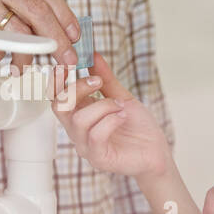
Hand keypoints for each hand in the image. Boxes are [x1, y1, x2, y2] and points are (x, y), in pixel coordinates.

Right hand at [50, 51, 171, 179]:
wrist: (157, 151)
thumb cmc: (138, 128)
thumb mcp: (121, 97)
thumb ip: (106, 79)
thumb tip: (94, 55)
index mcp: (79, 114)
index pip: (56, 97)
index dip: (57, 80)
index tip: (71, 63)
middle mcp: (78, 131)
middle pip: (59, 106)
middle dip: (77, 88)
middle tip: (98, 81)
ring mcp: (86, 146)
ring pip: (79, 120)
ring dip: (102, 106)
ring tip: (120, 106)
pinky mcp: (98, 158)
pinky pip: (95, 136)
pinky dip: (111, 121)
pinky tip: (123, 117)